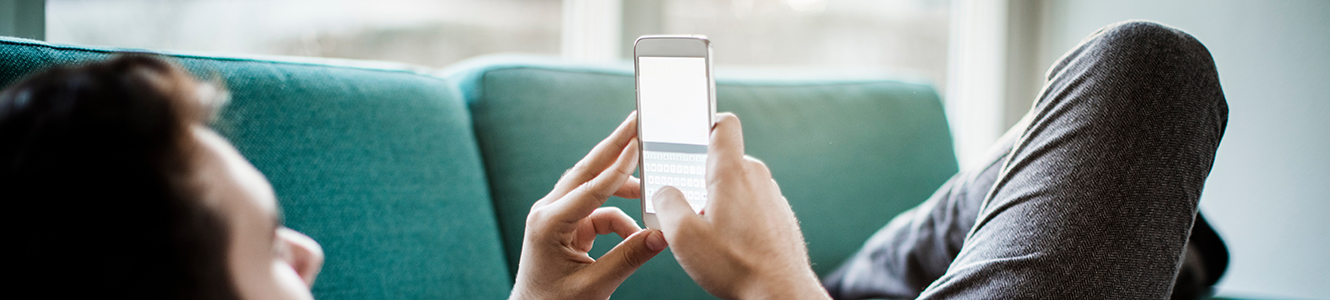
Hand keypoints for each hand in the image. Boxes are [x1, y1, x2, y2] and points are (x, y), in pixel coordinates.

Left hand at [511, 111, 669, 299]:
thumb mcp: (593, 287)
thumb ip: (627, 260)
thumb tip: (662, 236)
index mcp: (548, 224)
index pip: (589, 189)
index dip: (617, 167)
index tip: (638, 143)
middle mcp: (548, 212)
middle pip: (586, 171)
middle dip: (614, 146)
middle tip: (637, 121)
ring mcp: (557, 216)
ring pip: (594, 188)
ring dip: (623, 188)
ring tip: (651, 189)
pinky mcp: (566, 225)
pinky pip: (598, 210)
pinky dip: (619, 218)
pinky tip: (637, 232)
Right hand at [652, 113, 829, 299]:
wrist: (781, 293)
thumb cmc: (734, 264)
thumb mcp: (682, 234)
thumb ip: (666, 202)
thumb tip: (664, 191)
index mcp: (732, 171)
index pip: (723, 123)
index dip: (704, 122)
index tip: (687, 135)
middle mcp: (757, 177)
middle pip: (724, 160)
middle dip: (701, 176)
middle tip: (684, 201)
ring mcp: (772, 197)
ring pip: (738, 185)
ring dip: (719, 199)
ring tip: (705, 229)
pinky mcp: (779, 217)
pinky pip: (752, 205)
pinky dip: (737, 216)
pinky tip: (727, 242)